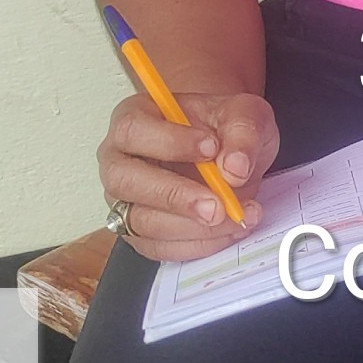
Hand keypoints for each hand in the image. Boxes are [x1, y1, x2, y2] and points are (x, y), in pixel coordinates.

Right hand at [99, 90, 276, 263]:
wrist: (227, 152)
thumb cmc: (223, 129)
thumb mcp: (243, 115)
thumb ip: (242, 133)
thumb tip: (235, 168)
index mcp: (132, 119)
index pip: (133, 130)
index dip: (169, 142)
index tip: (211, 148)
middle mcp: (119, 160)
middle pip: (126, 181)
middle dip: (176, 197)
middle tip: (218, 205)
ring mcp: (125, 200)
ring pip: (142, 221)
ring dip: (192, 227)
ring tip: (236, 216)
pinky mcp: (140, 232)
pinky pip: (158, 247)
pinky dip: (196, 244)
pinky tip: (227, 231)